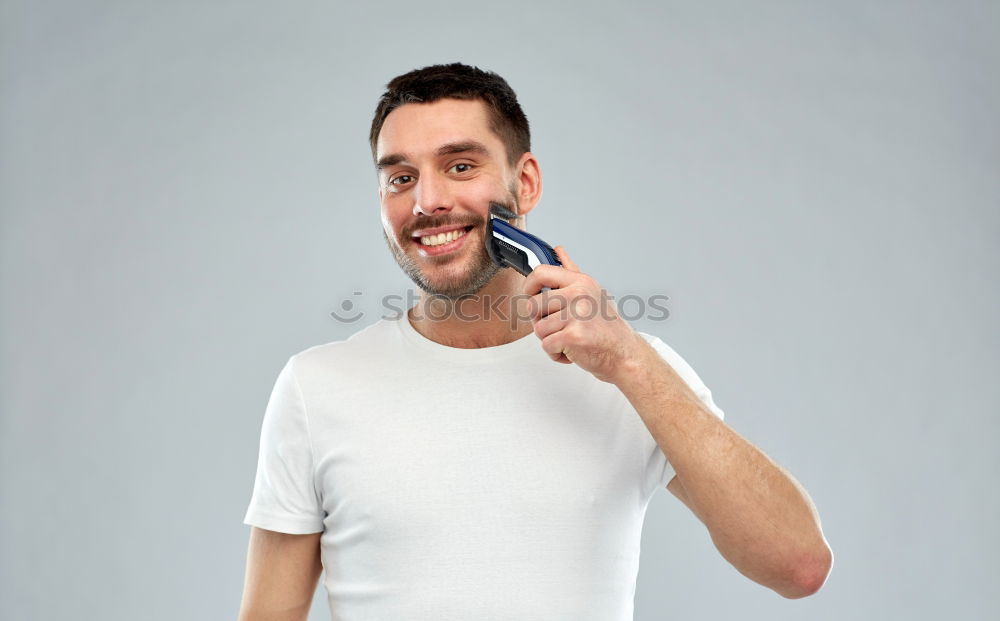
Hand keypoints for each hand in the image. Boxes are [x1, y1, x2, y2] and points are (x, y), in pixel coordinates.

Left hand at [521, 246, 649, 383]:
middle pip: (532, 305)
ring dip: (550, 339)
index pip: (540, 272)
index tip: (532, 296)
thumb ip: (571, 271)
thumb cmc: (606, 326)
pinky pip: (547, 345)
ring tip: (569, 338)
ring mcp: (576, 314)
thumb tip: (559, 250)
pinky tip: (572, 349)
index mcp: (581, 282)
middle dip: (539, 321)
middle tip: (559, 326)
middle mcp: (579, 294)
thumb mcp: (592, 291)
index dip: (529, 286)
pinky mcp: (573, 335)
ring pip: (538, 329)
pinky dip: (556, 353)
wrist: (623, 353)